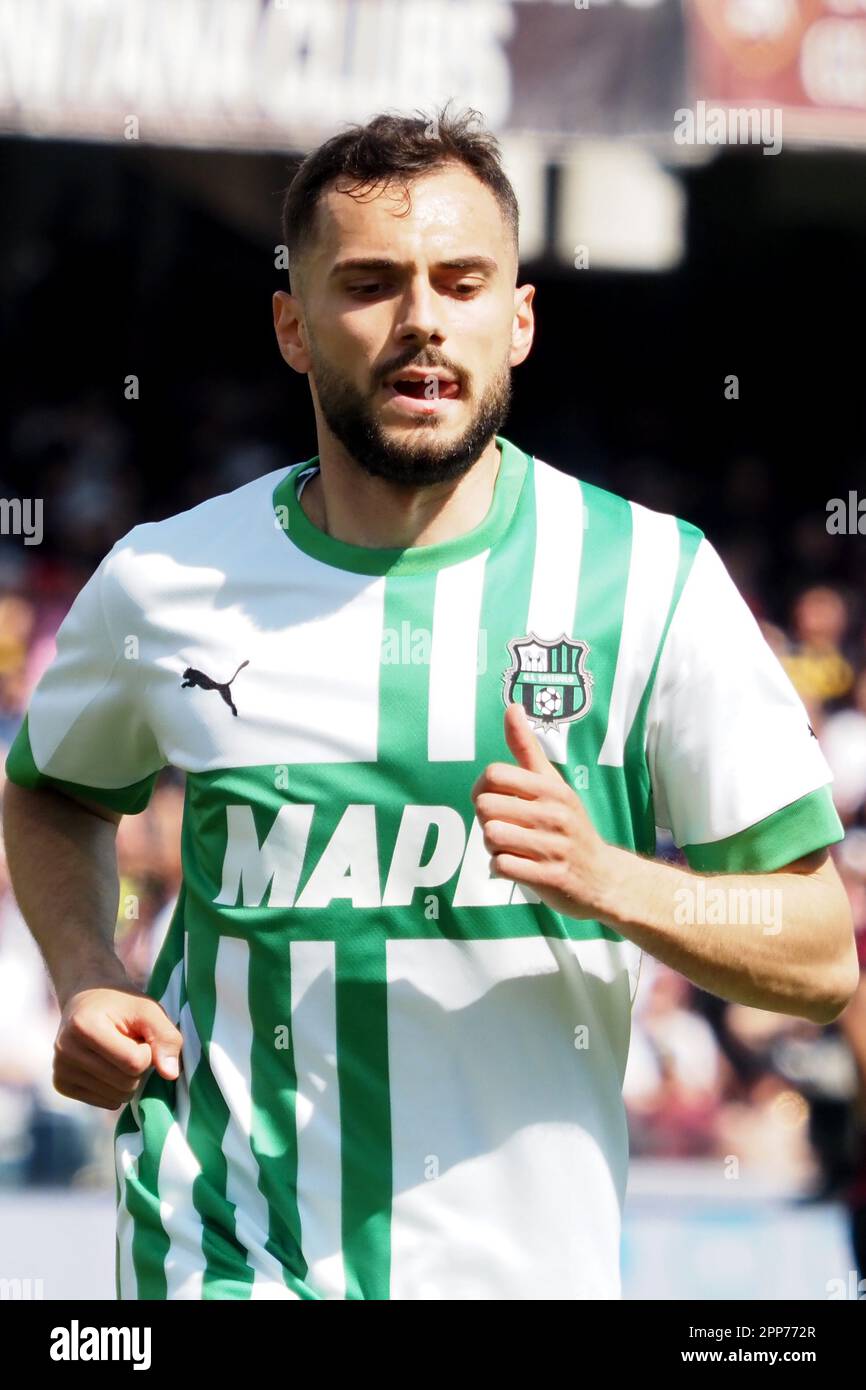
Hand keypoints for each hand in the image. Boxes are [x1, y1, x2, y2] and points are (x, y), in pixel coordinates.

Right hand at [54, 983, 183, 1110]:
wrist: (88, 998)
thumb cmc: (122, 1004)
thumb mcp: (149, 1010)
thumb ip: (165, 1037)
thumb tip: (170, 1074)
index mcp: (84, 1026)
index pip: (133, 1062)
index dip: (148, 1050)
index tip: (140, 1035)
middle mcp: (65, 1050)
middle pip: (125, 1083)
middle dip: (139, 1066)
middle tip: (130, 1044)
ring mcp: (60, 1070)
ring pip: (117, 1097)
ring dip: (129, 1079)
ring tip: (119, 1053)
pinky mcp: (61, 1085)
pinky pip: (105, 1103)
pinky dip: (116, 1089)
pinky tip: (108, 1065)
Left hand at [470, 702, 611, 919]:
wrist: (603, 878)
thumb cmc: (568, 825)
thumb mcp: (553, 785)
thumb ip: (527, 748)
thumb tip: (512, 707)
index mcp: (552, 788)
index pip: (493, 774)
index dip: (482, 789)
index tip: (495, 800)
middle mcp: (555, 814)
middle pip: (485, 806)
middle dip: (487, 820)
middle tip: (507, 827)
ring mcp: (554, 847)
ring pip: (491, 836)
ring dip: (492, 846)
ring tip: (512, 847)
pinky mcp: (550, 877)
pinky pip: (501, 866)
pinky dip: (500, 868)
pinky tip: (518, 866)